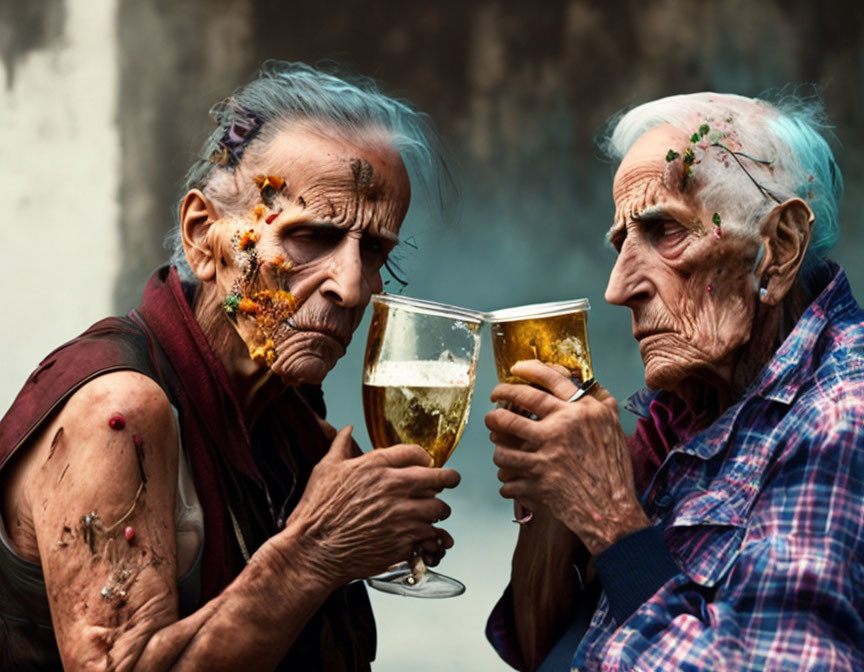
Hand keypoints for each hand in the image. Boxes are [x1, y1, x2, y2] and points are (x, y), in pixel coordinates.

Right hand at [285, 426, 459, 583]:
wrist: (313, 551)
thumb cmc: (316, 512)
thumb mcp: (325, 470)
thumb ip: (341, 446)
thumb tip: (347, 429)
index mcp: (375, 467)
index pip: (416, 453)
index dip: (425, 457)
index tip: (428, 462)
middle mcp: (392, 488)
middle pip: (438, 478)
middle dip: (448, 478)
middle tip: (450, 481)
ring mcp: (401, 516)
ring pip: (439, 508)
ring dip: (438, 510)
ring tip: (434, 512)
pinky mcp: (404, 541)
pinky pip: (431, 535)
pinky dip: (431, 535)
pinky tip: (425, 535)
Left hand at [485, 360, 648, 555]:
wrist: (614, 512)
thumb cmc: (615, 472)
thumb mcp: (614, 427)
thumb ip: (599, 402)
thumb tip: (583, 381)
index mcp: (583, 411)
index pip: (549, 379)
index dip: (527, 370)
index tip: (514, 370)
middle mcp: (563, 427)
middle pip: (517, 401)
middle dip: (499, 398)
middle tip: (494, 405)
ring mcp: (548, 454)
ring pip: (503, 443)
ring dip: (498, 446)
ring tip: (500, 447)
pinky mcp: (537, 481)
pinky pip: (507, 480)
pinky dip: (507, 482)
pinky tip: (512, 481)